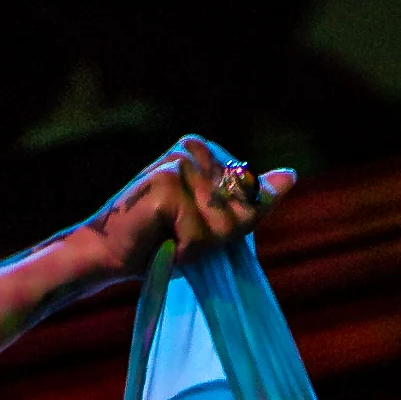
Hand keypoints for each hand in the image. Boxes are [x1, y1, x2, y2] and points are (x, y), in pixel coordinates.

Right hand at [86, 135, 295, 276]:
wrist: (108, 252)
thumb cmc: (160, 241)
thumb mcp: (212, 222)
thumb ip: (250, 199)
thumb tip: (291, 175)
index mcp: (207, 150)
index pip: (252, 194)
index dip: (230, 227)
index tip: (195, 229)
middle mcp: (194, 147)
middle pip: (242, 208)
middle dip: (218, 237)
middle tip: (182, 237)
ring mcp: (180, 161)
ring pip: (222, 224)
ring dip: (199, 246)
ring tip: (170, 240)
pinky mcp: (166, 181)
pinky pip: (199, 232)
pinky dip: (184, 249)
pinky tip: (161, 241)